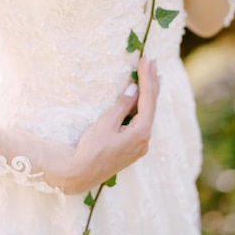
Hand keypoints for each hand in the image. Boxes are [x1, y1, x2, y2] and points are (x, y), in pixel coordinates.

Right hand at [64, 57, 158, 194]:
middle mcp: (145, 140)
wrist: (80, 175)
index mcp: (141, 133)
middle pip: (151, 106)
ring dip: (149, 94)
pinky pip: (142, 122)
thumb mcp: (106, 123)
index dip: (147, 77)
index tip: (146, 60)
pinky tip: (143, 100)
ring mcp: (140, 145)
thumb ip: (123, 105)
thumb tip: (134, 87)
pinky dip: (143, 107)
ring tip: (154, 76)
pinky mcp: (132, 147)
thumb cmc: (91, 149)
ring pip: (148, 114)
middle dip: (152, 83)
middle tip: (153, 62)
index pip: (147, 99)